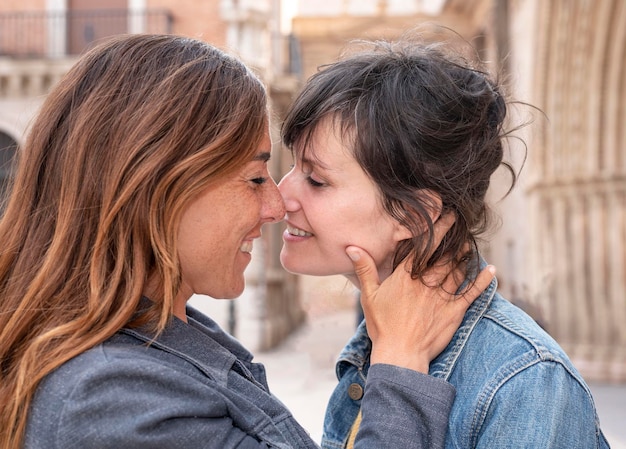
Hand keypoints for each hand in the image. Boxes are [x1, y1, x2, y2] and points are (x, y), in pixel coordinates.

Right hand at [345, 216, 495, 373]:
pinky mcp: (454, 313)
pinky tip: (491, 271)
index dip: (437, 231)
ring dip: (466, 256)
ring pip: (458, 271)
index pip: (424, 248)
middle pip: (444, 256)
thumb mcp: (369, 296)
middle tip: (462, 226)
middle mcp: (426, 283)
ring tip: (470, 244)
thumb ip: (364, 269)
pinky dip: (482, 282)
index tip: (446, 217)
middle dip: (454, 239)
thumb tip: (353, 248)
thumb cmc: (382, 326)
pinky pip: (471, 293)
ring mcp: (442, 298)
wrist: (400, 354)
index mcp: (406, 277)